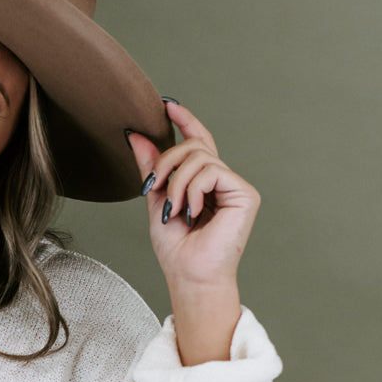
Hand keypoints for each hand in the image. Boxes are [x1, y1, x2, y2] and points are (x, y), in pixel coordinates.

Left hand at [126, 100, 260, 362]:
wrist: (189, 275)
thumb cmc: (176, 248)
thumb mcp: (156, 200)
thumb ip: (151, 169)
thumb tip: (136, 135)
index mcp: (203, 182)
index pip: (198, 141)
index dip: (185, 120)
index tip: (166, 105)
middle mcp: (222, 181)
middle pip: (194, 146)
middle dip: (166, 162)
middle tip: (153, 188)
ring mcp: (235, 186)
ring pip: (200, 157)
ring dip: (176, 182)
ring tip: (174, 209)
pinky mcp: (245, 193)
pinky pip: (212, 171)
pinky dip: (193, 190)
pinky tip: (193, 211)